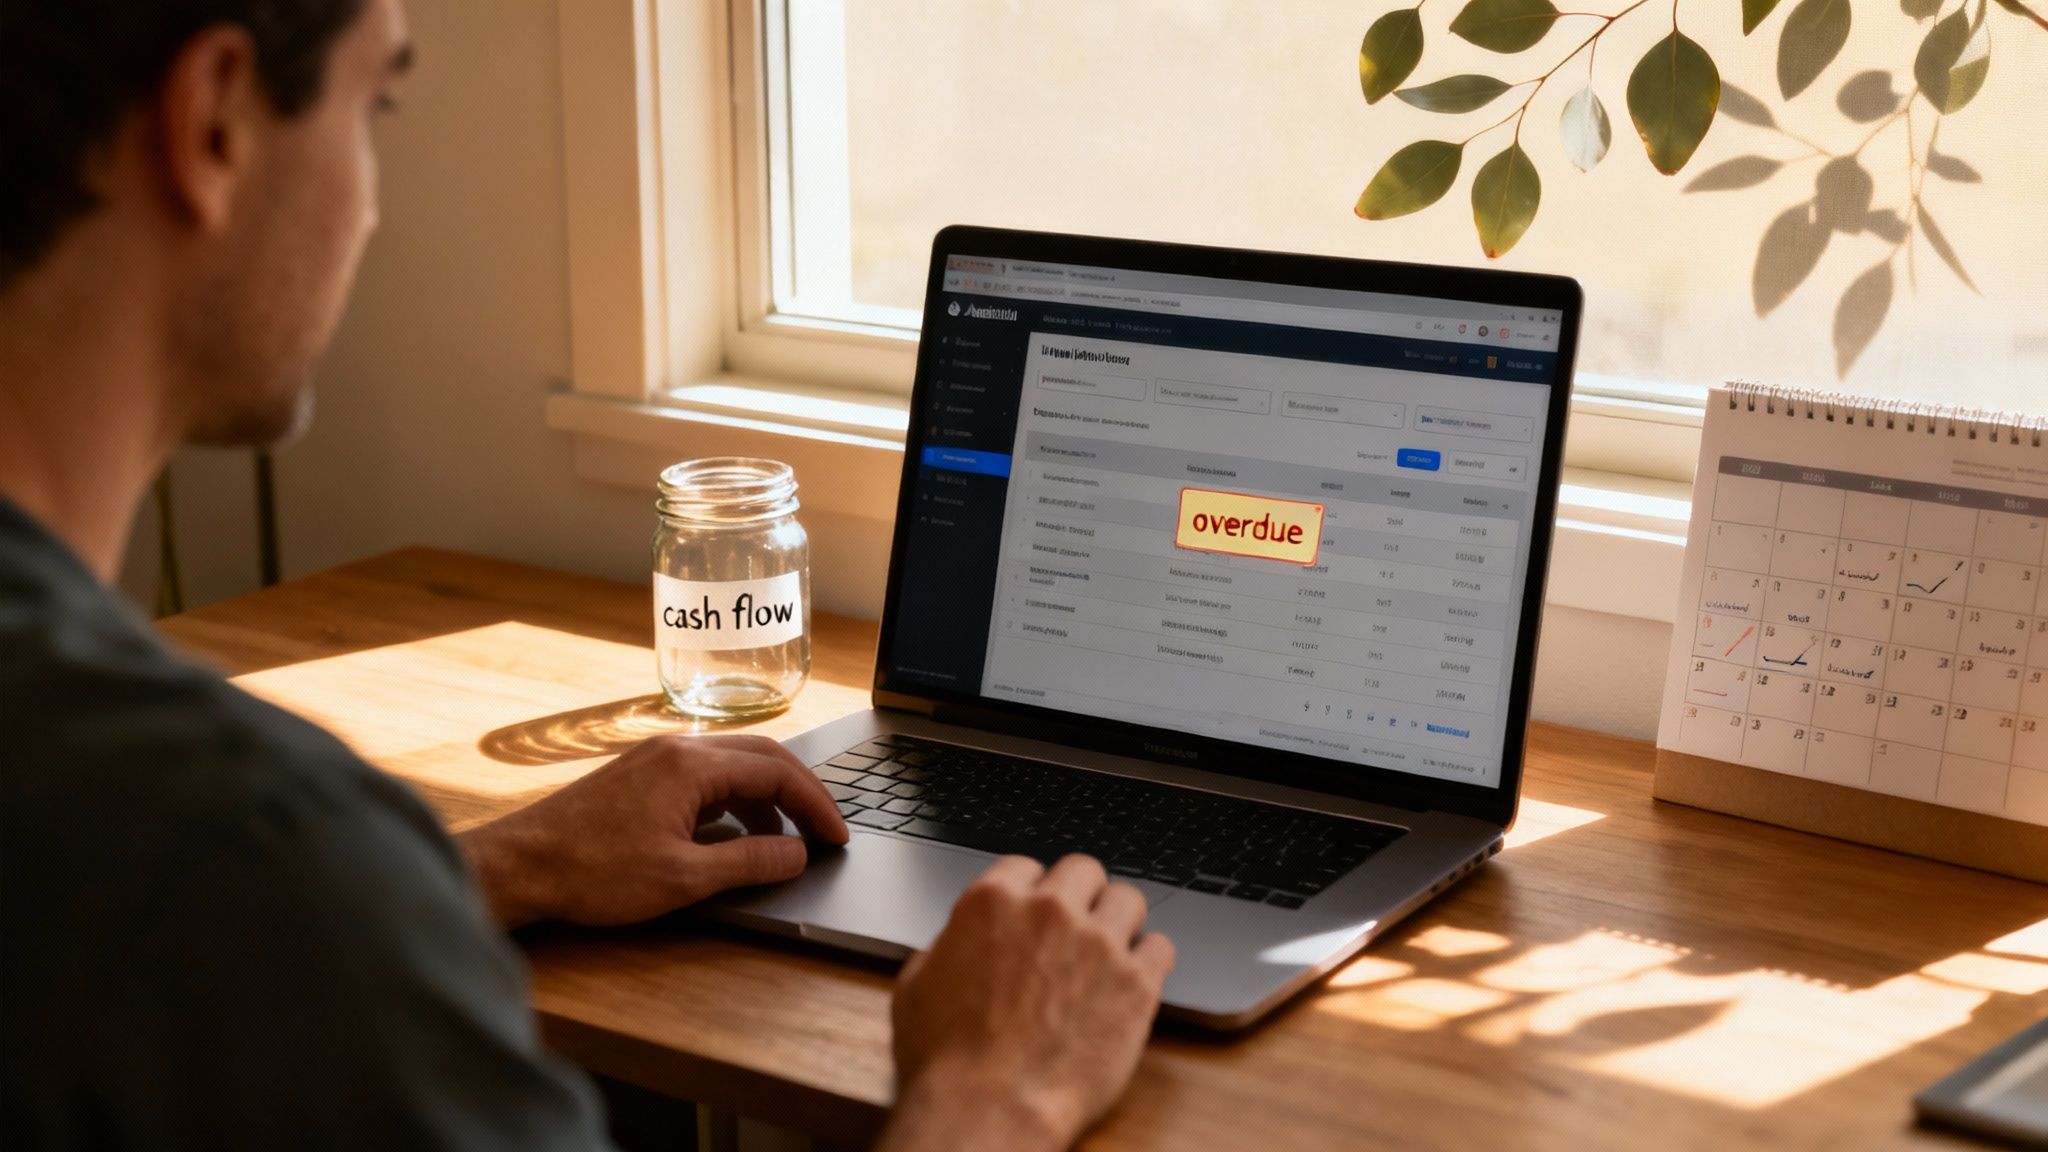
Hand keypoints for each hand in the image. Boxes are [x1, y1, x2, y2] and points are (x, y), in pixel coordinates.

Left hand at [458, 733, 846, 928]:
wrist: (521, 866)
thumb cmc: (592, 873)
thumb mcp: (682, 878)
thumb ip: (748, 863)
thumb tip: (796, 854)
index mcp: (692, 766)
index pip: (778, 771)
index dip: (816, 805)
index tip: (837, 837)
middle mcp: (676, 749)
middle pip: (762, 756)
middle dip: (800, 793)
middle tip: (824, 831)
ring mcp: (655, 759)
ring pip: (733, 765)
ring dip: (766, 799)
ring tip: (782, 843)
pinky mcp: (640, 775)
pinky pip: (705, 776)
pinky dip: (734, 801)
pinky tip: (733, 836)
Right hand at [879, 855, 1175, 1151]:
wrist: (990, 1109)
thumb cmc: (946, 1060)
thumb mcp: (918, 986)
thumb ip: (948, 946)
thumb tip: (961, 941)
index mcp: (993, 901)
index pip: (1026, 866)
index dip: (1030, 892)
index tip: (1035, 914)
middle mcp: (1050, 910)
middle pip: (1084, 870)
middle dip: (1079, 895)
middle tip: (1075, 927)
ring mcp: (1099, 944)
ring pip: (1128, 898)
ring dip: (1118, 921)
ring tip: (1109, 951)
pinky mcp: (1136, 983)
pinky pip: (1161, 946)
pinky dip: (1149, 960)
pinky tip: (1134, 980)